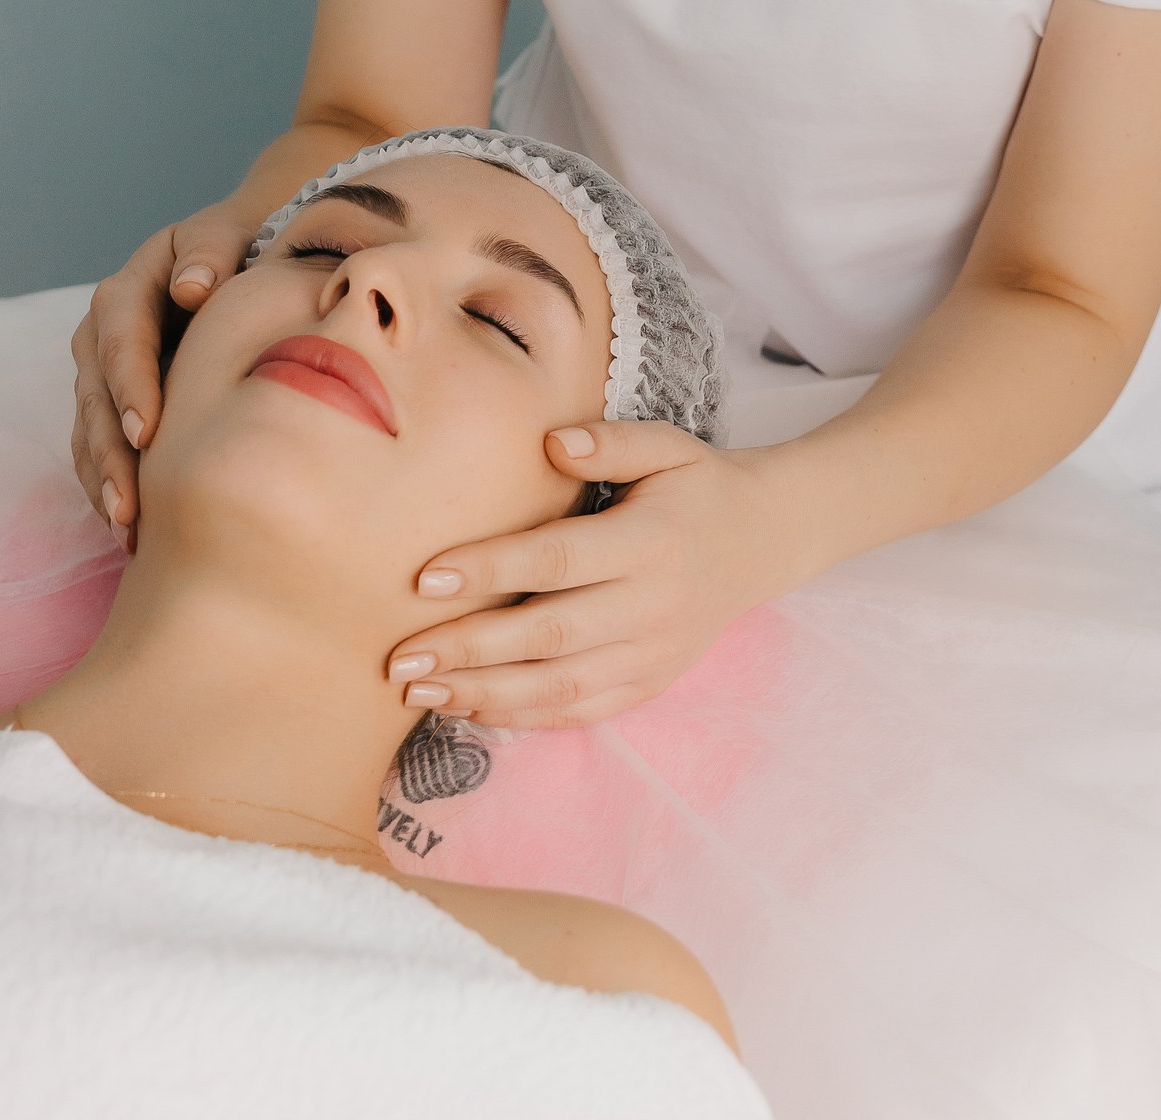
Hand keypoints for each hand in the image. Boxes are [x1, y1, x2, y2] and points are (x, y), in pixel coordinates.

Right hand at [70, 202, 259, 531]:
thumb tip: (193, 287)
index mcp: (128, 289)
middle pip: (96, 396)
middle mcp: (102, 333)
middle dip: (110, 453)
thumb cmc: (241, 249)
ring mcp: (101, 374)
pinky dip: (109, 487)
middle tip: (130, 505)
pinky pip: (98, 451)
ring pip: (90, 431)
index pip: (122, 339)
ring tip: (128, 530)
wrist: (240, 260)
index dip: (131, 386)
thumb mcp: (228, 233)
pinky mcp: (110, 407)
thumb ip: (211, 251)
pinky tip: (130, 531)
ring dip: (104, 481)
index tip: (147, 433)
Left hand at [384, 422, 793, 729]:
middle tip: (398, 656)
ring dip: (483, 695)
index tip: (423, 577)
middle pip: (548, 635)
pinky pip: (579, 712)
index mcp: (648, 543)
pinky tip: (467, 708)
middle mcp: (651, 606)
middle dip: (468, 650)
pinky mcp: (649, 685)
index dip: (489, 570)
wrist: (762, 541)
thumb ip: (609, 441)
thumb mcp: (666, 446)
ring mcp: (652, 655)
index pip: (556, 560)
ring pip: (558, 687)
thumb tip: (551, 443)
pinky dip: (521, 718)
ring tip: (416, 692)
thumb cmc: (696, 485)